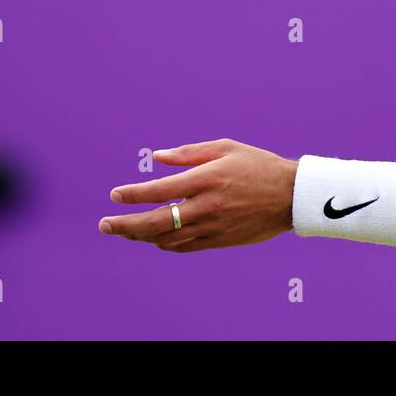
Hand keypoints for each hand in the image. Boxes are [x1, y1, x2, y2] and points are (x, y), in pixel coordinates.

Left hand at [98, 139, 298, 252]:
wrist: (290, 196)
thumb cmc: (257, 165)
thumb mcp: (225, 148)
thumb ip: (189, 153)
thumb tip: (156, 157)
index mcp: (207, 178)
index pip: (160, 190)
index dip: (134, 194)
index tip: (115, 195)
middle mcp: (207, 205)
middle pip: (156, 221)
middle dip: (126, 225)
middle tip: (105, 225)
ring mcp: (213, 226)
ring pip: (167, 238)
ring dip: (141, 236)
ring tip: (124, 231)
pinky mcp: (219, 240)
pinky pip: (184, 247)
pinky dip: (165, 244)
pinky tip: (154, 238)